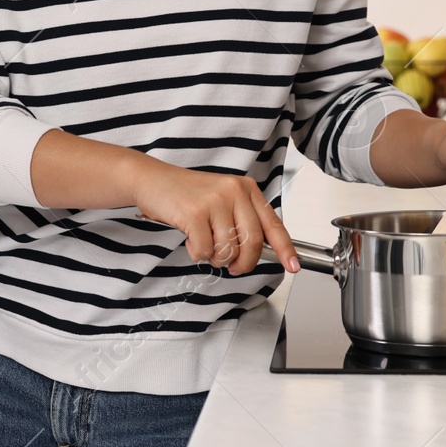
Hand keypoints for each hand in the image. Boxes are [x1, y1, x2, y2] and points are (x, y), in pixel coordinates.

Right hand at [131, 162, 299, 275]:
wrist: (153, 179)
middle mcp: (235, 191)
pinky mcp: (195, 213)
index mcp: (246, 188)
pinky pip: (205, 251)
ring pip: (228, 250)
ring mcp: (215, 201)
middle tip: (232, 267)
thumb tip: (261, 252)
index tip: (293, 266)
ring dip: (215, 257)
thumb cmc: (187, 194)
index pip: (273, 224)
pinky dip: (197, 253)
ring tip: (204, 242)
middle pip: (253, 243)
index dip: (285, 249)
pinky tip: (191, 238)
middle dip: (243, 263)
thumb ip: (242, 221)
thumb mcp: (222, 200)